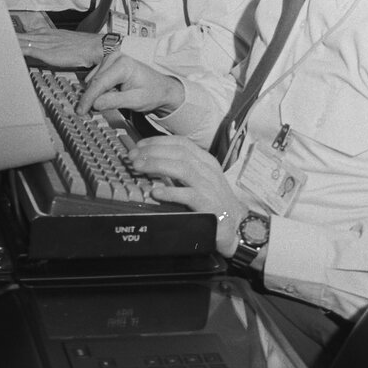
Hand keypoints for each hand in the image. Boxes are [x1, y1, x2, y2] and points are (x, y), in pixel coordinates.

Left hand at [16, 31, 105, 70]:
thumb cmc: (82, 47)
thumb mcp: (64, 43)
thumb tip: (45, 51)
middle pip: (20, 36)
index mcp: (47, 34)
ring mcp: (44, 44)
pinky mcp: (47, 53)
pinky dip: (18, 50)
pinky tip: (9, 51)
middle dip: (6, 37)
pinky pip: (28, 50)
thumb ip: (53, 46)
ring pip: (21, 41)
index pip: (25, 34)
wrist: (93, 47)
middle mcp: (44, 37)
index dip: (12, 35)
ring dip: (9, 42)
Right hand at [76, 53, 183, 117]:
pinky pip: (96, 78)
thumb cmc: (152, 92)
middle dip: (92, 98)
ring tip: (111, 100)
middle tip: (92, 112)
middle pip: (94, 81)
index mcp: (123, 64)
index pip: (99, 83)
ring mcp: (111, 58)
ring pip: (93, 80)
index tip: (80, 111)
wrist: (161, 88)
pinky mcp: (108, 63)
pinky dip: (99, 89)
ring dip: (96, 94)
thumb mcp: (135, 101)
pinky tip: (110, 94)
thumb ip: (114, 101)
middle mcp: (115, 57)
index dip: (87, 99)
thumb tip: (95, 104)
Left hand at [127, 136, 245, 252]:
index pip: (181, 143)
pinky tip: (155, 192)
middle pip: (178, 152)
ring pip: (182, 168)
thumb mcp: (200, 180)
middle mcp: (208, 170)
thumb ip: (181, 169)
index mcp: (206, 161)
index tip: (139, 145)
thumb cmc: (213, 203)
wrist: (235, 226)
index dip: (157, 141)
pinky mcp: (209, 205)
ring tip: (138, 168)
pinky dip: (170, 192)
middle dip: (152, 152)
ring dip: (157, 165)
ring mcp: (209, 186)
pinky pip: (188, 195)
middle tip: (132, 157)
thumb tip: (151, 161)